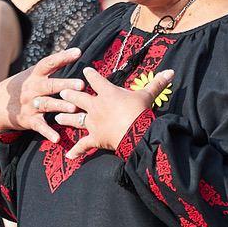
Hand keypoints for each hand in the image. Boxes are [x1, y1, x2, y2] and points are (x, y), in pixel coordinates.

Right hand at [0, 48, 85, 143]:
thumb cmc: (24, 87)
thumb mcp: (32, 74)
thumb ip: (51, 66)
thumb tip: (75, 51)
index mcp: (34, 75)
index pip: (48, 63)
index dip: (62, 57)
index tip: (78, 52)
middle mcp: (32, 89)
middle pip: (50, 85)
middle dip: (65, 84)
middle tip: (81, 84)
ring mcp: (30, 105)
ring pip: (47, 105)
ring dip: (60, 106)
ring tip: (74, 109)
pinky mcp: (28, 120)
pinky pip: (40, 127)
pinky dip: (48, 133)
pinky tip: (57, 138)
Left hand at [56, 66, 171, 160]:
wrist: (136, 132)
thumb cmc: (140, 111)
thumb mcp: (149, 95)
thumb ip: (157, 83)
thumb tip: (171, 72)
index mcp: (108, 93)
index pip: (96, 80)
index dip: (90, 75)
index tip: (85, 71)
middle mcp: (96, 106)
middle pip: (79, 98)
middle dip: (69, 94)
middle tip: (61, 92)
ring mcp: (93, 123)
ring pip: (74, 119)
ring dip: (65, 118)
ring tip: (56, 117)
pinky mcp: (94, 138)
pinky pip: (83, 145)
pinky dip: (76, 151)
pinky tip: (68, 155)